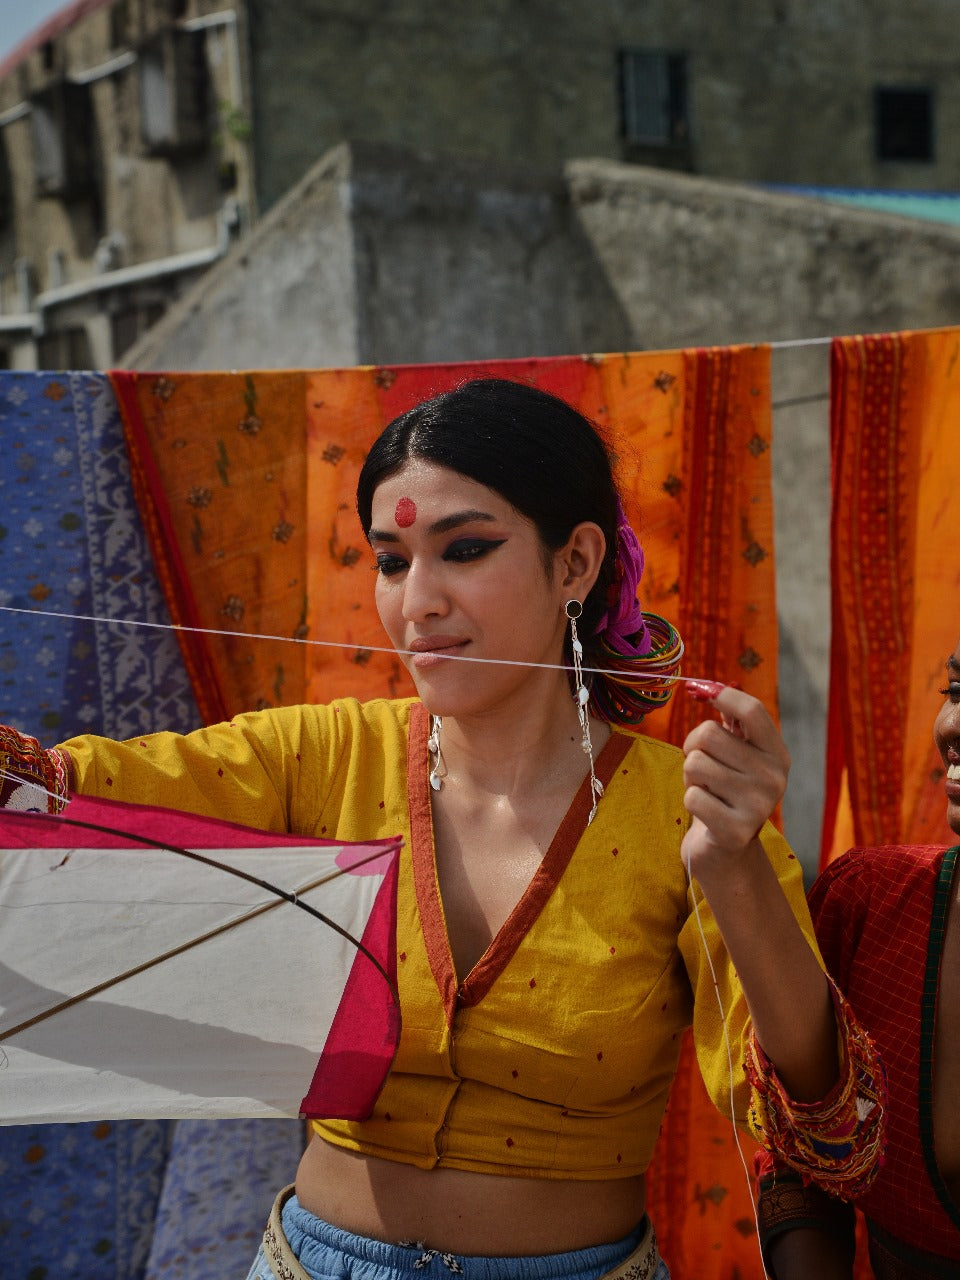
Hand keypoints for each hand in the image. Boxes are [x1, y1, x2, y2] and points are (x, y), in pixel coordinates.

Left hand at [680, 684, 789, 875]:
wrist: (727, 851)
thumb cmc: (726, 794)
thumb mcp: (737, 757)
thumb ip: (731, 723)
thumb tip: (711, 686)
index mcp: (777, 754)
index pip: (752, 710)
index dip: (722, 695)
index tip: (701, 692)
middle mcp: (775, 777)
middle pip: (709, 735)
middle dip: (693, 749)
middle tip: (703, 770)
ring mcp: (759, 805)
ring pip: (695, 764)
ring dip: (690, 778)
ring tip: (707, 791)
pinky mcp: (736, 830)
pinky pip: (692, 796)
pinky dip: (690, 802)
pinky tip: (707, 813)